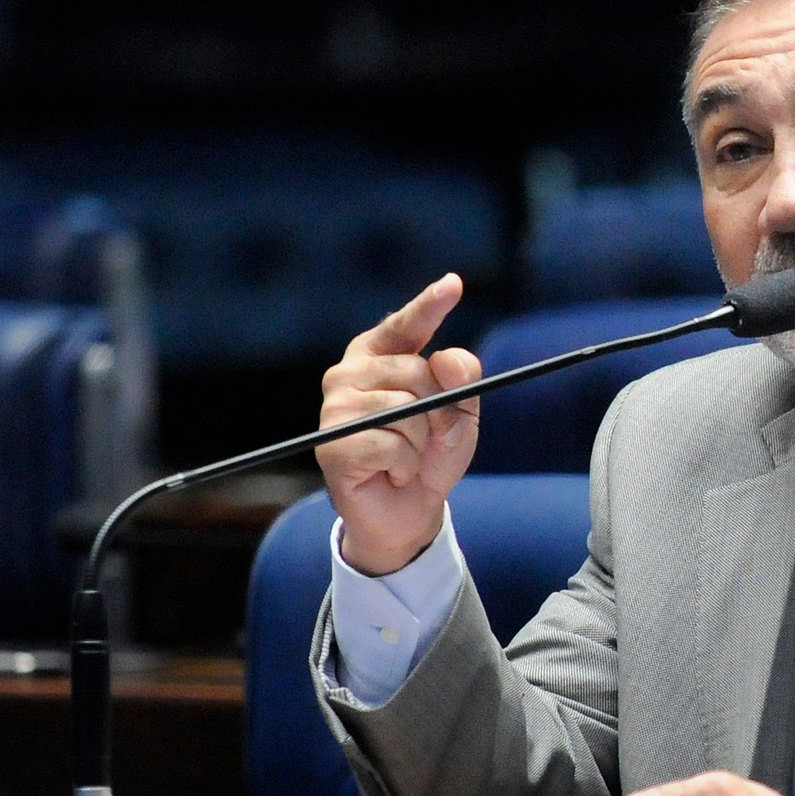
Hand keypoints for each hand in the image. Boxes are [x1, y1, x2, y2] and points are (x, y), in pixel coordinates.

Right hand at [316, 274, 483, 575]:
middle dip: (436, 411)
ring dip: (420, 443)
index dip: (428, 305)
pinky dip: (404, 464)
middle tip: (425, 437)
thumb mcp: (460, 416)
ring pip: (405, 411)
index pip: (405, 324)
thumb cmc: (429, 456)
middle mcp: (349, 373)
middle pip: (416, 373)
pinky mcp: (332, 443)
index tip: (453, 284)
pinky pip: (391, 444)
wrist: (407, 511)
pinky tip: (391, 471)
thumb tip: (445, 358)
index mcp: (379, 356)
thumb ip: (462, 381)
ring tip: (405, 457)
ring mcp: (336, 408)